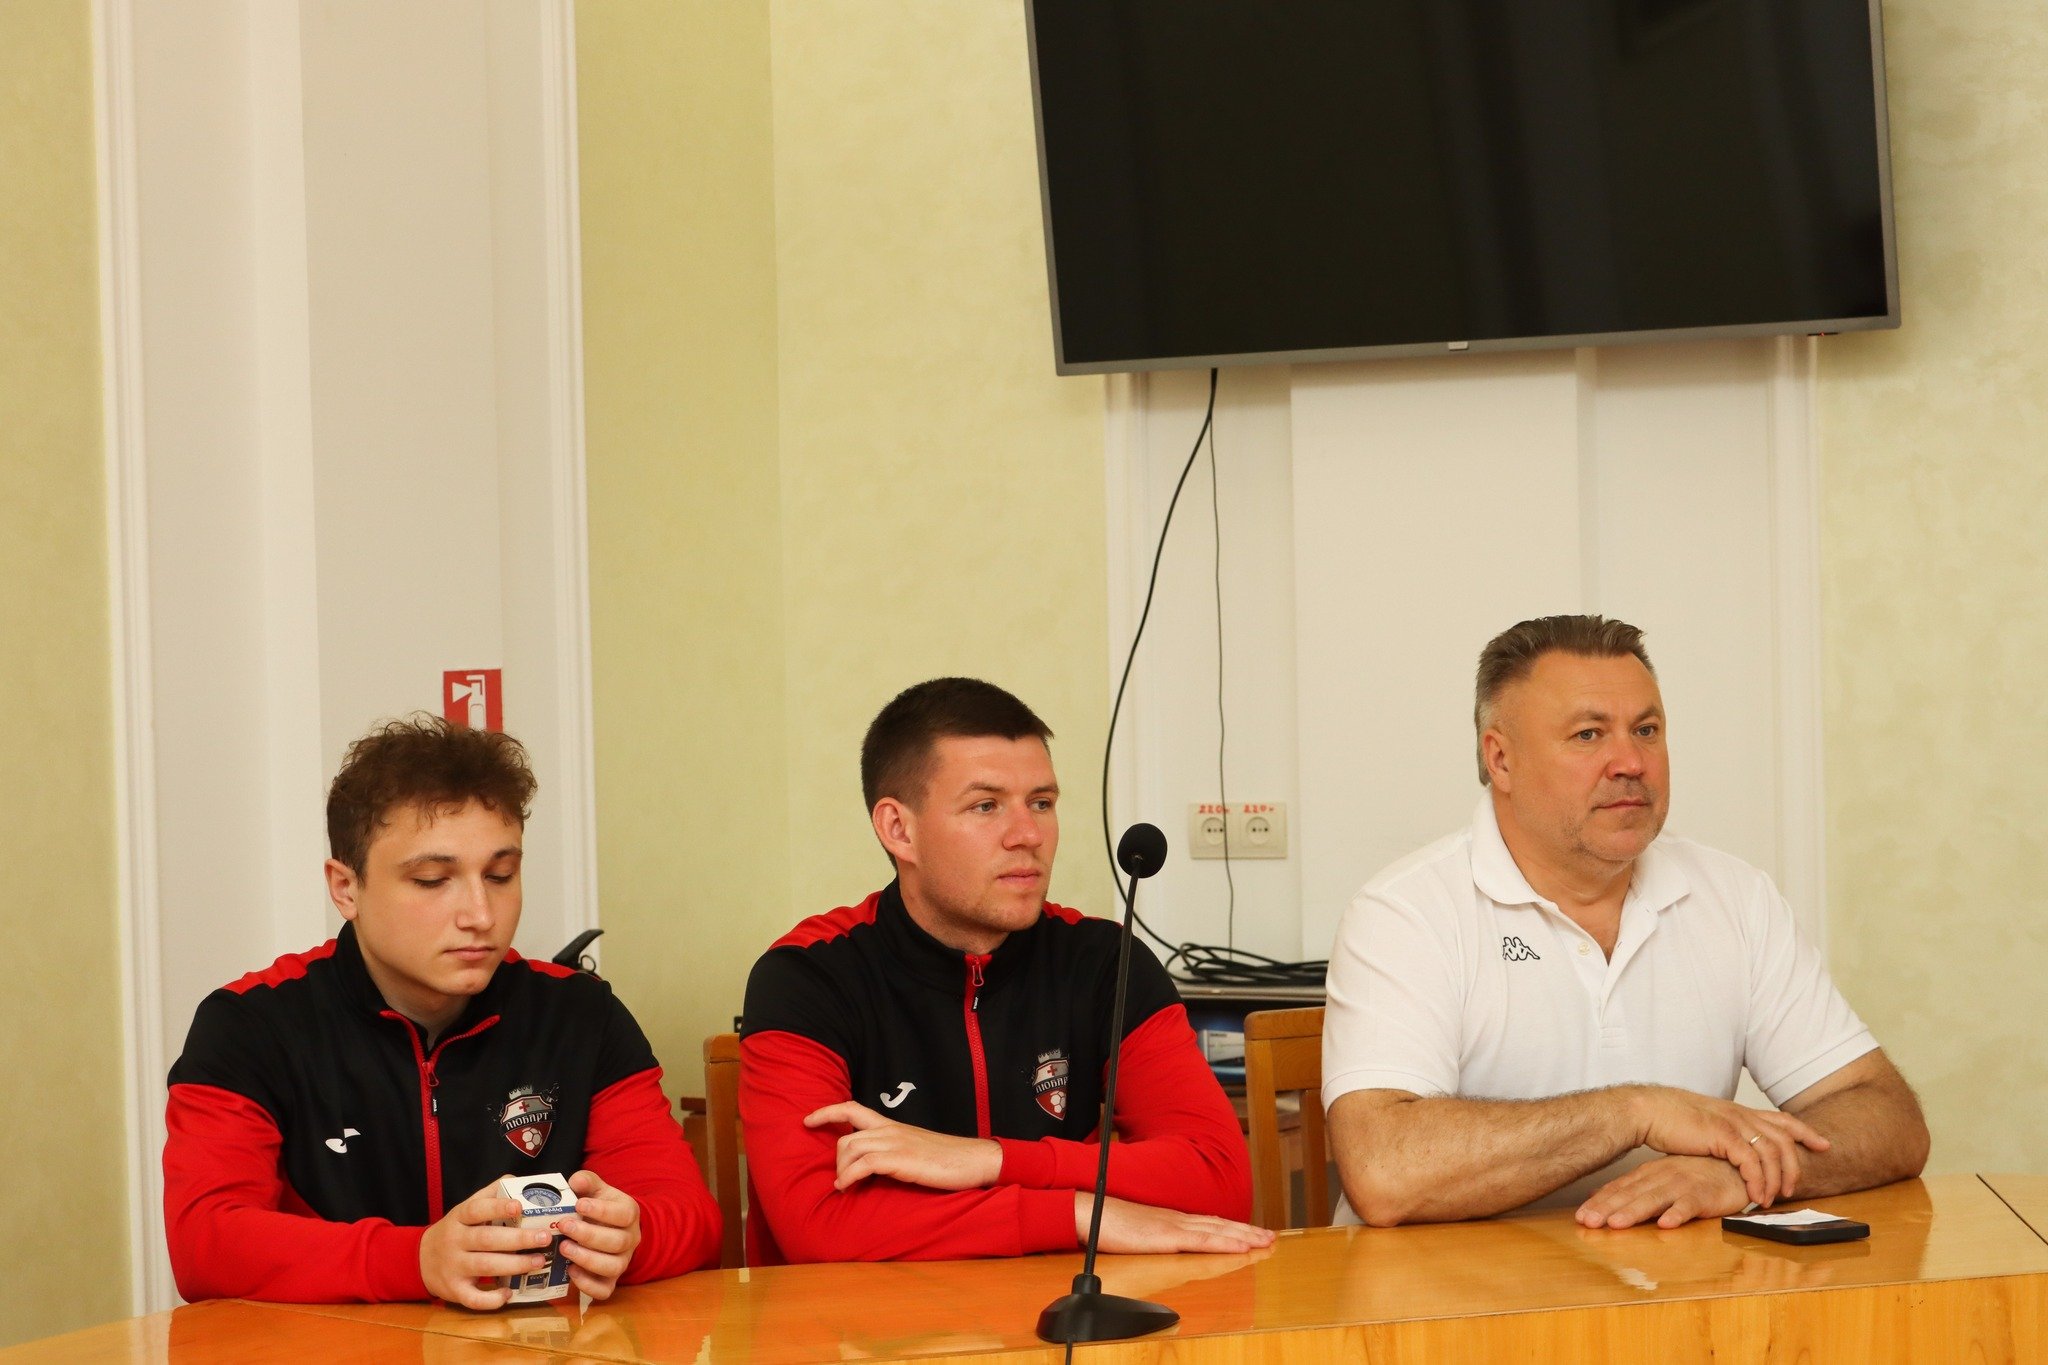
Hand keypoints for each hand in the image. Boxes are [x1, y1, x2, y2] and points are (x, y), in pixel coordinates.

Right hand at [419, 1181, 553, 1309]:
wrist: (420, 1259)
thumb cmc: (456, 1231)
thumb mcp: (466, 1209)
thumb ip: (492, 1194)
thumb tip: (521, 1182)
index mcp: (459, 1218)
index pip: (476, 1209)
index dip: (497, 1208)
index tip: (519, 1207)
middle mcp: (454, 1241)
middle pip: (487, 1240)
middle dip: (518, 1239)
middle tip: (544, 1237)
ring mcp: (453, 1268)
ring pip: (485, 1267)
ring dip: (514, 1265)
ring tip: (539, 1261)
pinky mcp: (454, 1291)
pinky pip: (473, 1298)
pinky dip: (492, 1299)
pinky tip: (509, 1294)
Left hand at [556, 1169, 641, 1299]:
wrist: (610, 1228)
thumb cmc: (599, 1207)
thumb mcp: (596, 1190)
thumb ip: (587, 1182)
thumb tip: (576, 1181)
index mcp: (629, 1214)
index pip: (622, 1214)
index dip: (601, 1211)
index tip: (578, 1205)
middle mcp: (631, 1239)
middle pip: (617, 1242)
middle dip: (588, 1235)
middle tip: (563, 1226)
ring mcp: (622, 1261)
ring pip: (613, 1267)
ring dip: (587, 1259)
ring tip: (563, 1249)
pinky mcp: (611, 1281)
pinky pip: (605, 1290)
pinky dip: (588, 1285)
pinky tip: (570, 1271)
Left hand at [804, 1101, 1001, 1190]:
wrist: (974, 1160)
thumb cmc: (947, 1159)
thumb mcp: (915, 1149)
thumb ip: (894, 1151)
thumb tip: (874, 1165)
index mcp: (893, 1126)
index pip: (853, 1108)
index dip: (827, 1111)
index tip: (807, 1120)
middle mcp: (891, 1130)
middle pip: (846, 1135)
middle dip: (834, 1158)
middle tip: (839, 1178)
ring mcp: (896, 1143)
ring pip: (850, 1147)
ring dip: (840, 1169)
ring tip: (842, 1186)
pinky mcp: (901, 1160)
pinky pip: (864, 1163)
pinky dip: (848, 1176)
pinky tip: (847, 1187)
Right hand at [1079, 1193, 1276, 1253]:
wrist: (1090, 1211)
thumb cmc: (1107, 1223)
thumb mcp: (1136, 1231)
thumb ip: (1152, 1236)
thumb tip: (1161, 1244)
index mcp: (1170, 1220)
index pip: (1209, 1224)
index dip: (1234, 1228)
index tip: (1253, 1234)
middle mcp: (1178, 1220)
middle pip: (1221, 1225)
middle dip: (1248, 1232)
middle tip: (1272, 1238)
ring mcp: (1174, 1227)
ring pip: (1219, 1232)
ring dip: (1246, 1237)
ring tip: (1267, 1242)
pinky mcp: (1167, 1236)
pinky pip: (1204, 1241)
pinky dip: (1227, 1243)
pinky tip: (1243, 1247)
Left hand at [1576, 1155, 1750, 1229]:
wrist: (1734, 1167)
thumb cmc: (1695, 1175)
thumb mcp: (1659, 1179)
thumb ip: (1632, 1188)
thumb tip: (1596, 1197)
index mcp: (1649, 1174)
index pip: (1619, 1189)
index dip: (1599, 1203)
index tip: (1580, 1218)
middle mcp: (1661, 1177)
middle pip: (1630, 1195)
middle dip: (1607, 1209)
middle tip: (1587, 1223)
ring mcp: (1683, 1185)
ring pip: (1654, 1199)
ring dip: (1634, 1212)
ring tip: (1616, 1224)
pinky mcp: (1705, 1195)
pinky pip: (1690, 1205)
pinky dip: (1677, 1213)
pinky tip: (1665, 1225)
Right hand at [1628, 1086, 1829, 1207]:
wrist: (1646, 1110)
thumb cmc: (1668, 1120)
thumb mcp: (1704, 1125)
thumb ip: (1722, 1136)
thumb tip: (1731, 1153)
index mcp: (1738, 1112)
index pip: (1781, 1119)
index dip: (1805, 1131)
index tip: (1823, 1144)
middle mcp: (1740, 1114)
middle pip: (1784, 1137)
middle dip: (1795, 1165)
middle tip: (1793, 1189)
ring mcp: (1733, 1123)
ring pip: (1772, 1151)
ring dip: (1777, 1178)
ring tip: (1772, 1198)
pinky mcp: (1722, 1135)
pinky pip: (1752, 1161)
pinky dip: (1759, 1181)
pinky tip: (1755, 1195)